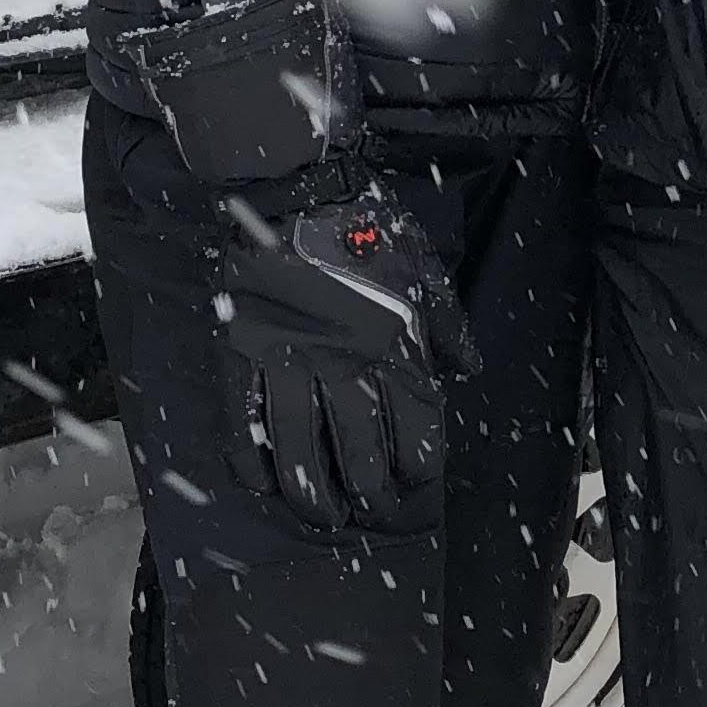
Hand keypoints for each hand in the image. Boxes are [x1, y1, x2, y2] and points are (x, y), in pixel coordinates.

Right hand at [210, 177, 478, 537]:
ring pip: (301, 457)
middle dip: (370, 500)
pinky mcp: (242, 356)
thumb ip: (446, 326)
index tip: (415, 487)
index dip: (417, 472)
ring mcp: (288, 364)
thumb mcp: (423, 270)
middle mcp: (345, 365)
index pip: (414, 433)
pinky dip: (253, 466)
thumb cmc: (365, 228)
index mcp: (395, 347)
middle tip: (370, 515)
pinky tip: (264, 487)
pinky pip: (244, 426)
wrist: (294, 187)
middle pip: (360, 458)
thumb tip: (465, 369)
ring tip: (323, 519)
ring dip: (314, 500)